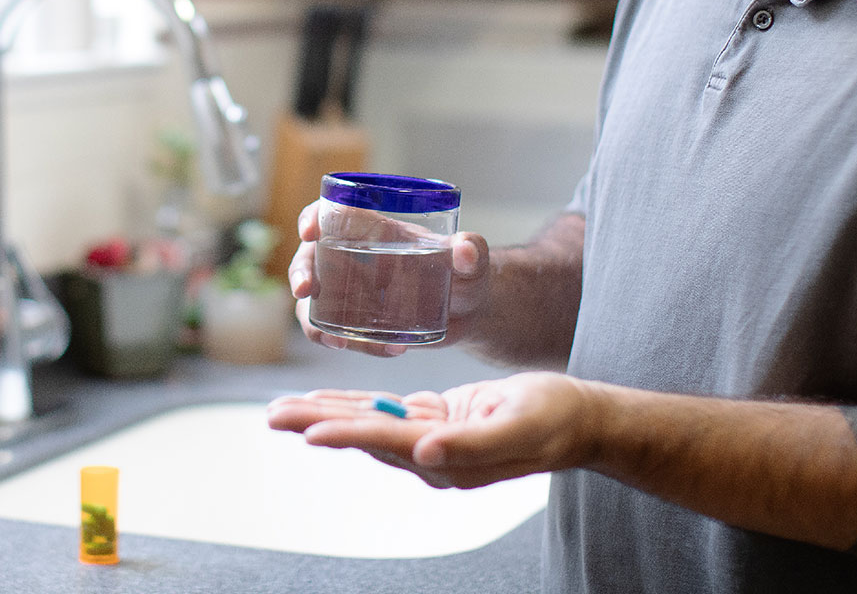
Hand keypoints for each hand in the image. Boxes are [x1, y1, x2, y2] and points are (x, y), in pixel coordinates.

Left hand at [266, 372, 597, 488]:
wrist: (576, 419)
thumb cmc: (552, 420)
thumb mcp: (517, 427)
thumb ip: (471, 444)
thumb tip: (424, 454)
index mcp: (449, 460)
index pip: (387, 444)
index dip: (347, 434)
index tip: (307, 431)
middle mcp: (433, 455)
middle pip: (366, 436)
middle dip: (318, 424)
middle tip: (274, 414)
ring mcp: (434, 439)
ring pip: (371, 424)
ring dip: (328, 414)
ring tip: (287, 409)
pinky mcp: (440, 421)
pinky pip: (390, 414)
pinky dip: (358, 405)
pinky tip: (332, 401)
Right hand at [287, 199, 493, 356]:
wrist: (469, 314)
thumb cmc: (466, 275)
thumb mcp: (472, 263)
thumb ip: (473, 253)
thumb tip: (466, 249)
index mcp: (378, 231)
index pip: (334, 213)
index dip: (314, 216)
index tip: (310, 230)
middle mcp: (357, 258)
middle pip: (311, 256)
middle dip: (300, 271)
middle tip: (306, 291)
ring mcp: (353, 292)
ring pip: (313, 300)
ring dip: (313, 320)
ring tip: (339, 342)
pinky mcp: (357, 322)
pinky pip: (334, 331)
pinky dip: (345, 343)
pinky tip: (383, 350)